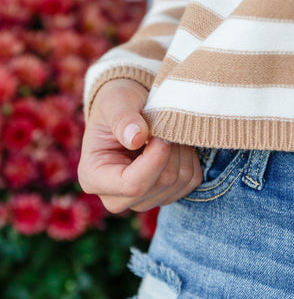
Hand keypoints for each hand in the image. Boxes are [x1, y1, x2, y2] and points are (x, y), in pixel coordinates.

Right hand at [77, 78, 202, 212]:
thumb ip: (123, 118)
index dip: (155, 158)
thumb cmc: (117, 104)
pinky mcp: (164, 196)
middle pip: (157, 186)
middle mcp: (115, 197)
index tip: (161, 132)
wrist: (129, 109)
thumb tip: (136, 138)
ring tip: (167, 133)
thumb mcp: (116, 102)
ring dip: (181, 153)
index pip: (132, 184)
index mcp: (94, 177)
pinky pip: (190, 183)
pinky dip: (190, 160)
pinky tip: (175, 145)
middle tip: (164, 126)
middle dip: (169, 152)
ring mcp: (140, 200)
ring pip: (177, 184)